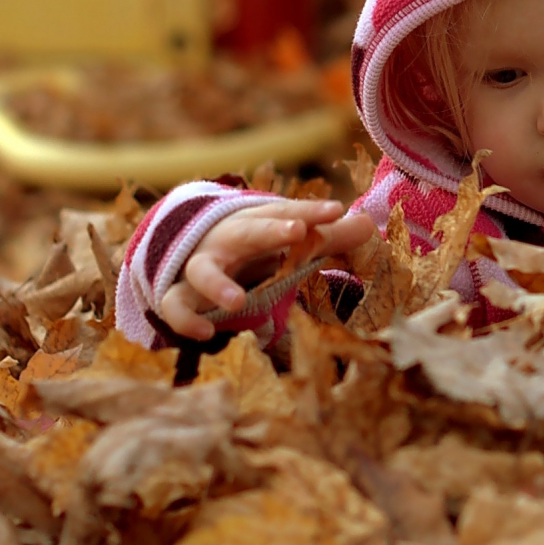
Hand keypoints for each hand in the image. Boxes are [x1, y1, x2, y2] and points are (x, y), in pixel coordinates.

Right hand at [156, 200, 376, 339]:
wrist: (192, 248)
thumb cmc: (254, 246)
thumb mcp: (288, 238)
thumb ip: (328, 235)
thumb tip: (369, 224)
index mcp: (257, 223)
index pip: (284, 211)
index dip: (309, 210)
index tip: (337, 210)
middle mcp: (228, 241)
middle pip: (246, 231)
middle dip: (270, 230)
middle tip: (298, 231)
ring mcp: (202, 268)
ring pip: (201, 270)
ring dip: (217, 284)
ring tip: (236, 303)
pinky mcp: (182, 296)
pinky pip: (174, 305)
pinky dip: (186, 319)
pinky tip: (207, 334)